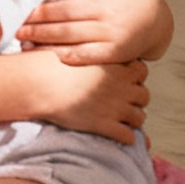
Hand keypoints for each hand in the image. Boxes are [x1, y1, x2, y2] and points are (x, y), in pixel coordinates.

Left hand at [17, 0, 169, 64]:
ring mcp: (111, 42)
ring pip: (75, 45)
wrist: (155, 19)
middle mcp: (106, 24)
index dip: (44, 12)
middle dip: (40, 31)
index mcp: (101, 3)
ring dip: (49, 47)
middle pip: (67, 28)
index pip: (66, 9)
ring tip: (27, 47)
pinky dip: (72, 58)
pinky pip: (90, 59)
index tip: (24, 13)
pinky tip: (55, 58)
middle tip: (17, 31)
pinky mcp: (115, 56)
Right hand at [35, 54, 149, 144]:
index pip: (141, 70)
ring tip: (120, 118)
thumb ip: (89, 47)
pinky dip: (125, 137)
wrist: (40, 82)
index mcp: (115, 65)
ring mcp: (116, 107)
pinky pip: (128, 137)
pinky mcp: (107, 126)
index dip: (133, 75)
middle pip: (144, 95)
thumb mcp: (74, 46)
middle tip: (121, 99)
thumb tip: (88, 46)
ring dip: (132, 118)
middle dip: (135, 98)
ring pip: (139, 117)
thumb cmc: (51, 62)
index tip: (121, 77)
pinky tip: (115, 133)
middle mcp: (121, 86)